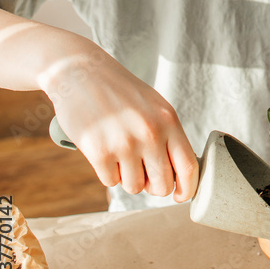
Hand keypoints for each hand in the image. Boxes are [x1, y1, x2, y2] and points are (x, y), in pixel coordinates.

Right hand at [39, 39, 198, 201]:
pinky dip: (107, 171)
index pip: (188, 166)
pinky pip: (110, 181)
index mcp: (168, 120)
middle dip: (153, 186)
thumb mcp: (153, 106)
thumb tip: (180, 176)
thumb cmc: (119, 92)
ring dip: (127, 177)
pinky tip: (103, 149)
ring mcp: (124, 143)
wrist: (80, 72)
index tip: (180, 196)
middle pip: (162, 185)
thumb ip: (168, 136)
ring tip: (120, 152)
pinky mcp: (99, 152)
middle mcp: (150, 133)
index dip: (187, 188)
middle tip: (142, 172)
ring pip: (134, 187)